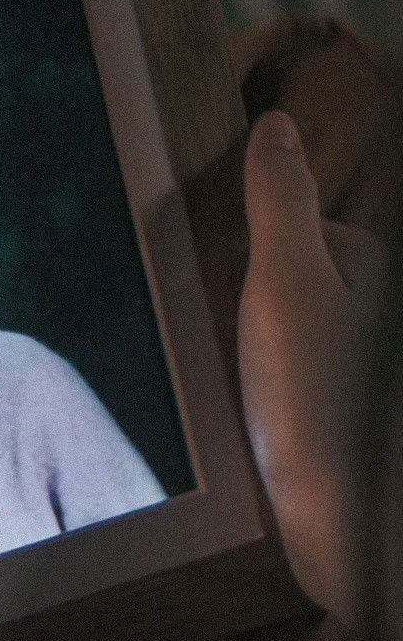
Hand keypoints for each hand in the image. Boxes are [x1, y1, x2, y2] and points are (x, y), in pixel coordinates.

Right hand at [238, 111, 395, 640]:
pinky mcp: (359, 408)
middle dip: (277, 305)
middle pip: (314, 279)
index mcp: (379, 270)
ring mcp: (374, 364)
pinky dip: (297, 389)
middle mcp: (384, 313)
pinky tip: (283, 417)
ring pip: (313, 330)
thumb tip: (275, 123)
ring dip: (283, 351)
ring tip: (267, 389)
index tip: (256, 304)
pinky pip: (318, 376)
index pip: (316, 232)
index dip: (271, 260)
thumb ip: (279, 200)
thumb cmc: (311, 396)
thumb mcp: (282, 281)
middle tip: (260, 353)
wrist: (341, 517)